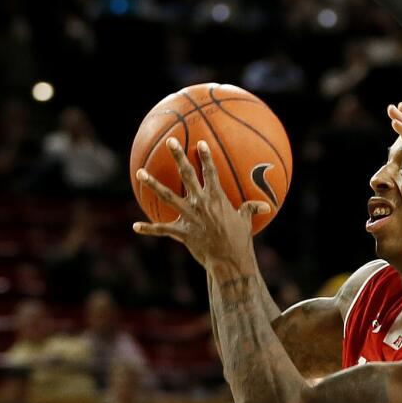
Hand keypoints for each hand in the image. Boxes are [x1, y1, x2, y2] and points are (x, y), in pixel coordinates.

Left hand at [133, 139, 268, 272]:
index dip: (205, 157)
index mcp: (217, 198)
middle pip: (187, 175)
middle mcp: (201, 203)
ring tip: (140, 172)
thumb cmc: (240, 240)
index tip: (200, 143)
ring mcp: (189, 216)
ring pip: (167, 196)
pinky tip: (136, 227)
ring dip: (152, 184)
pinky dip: (149, 228)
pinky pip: (162, 229)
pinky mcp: (182, 232)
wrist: (229, 260)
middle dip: (178, 157)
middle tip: (171, 141)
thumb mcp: (246, 222)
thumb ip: (251, 209)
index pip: (211, 172)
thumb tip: (266, 206)